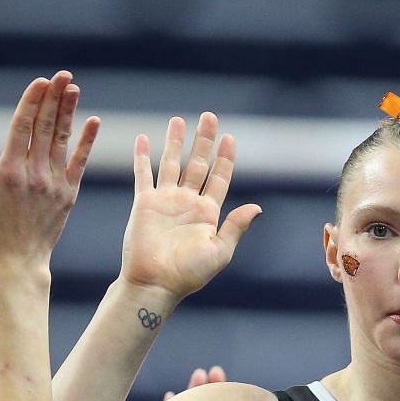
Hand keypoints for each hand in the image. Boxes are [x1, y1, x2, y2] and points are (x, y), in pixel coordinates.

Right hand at [0, 72, 100, 269]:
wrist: (18, 263)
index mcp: (8, 172)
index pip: (22, 128)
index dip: (32, 101)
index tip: (41, 81)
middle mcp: (34, 175)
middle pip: (45, 128)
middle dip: (54, 99)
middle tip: (62, 74)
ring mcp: (54, 185)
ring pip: (62, 140)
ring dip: (68, 112)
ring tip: (74, 88)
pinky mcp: (69, 195)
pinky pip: (79, 163)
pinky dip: (87, 142)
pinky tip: (94, 121)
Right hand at [120, 114, 261, 302]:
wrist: (156, 283)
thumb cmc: (189, 273)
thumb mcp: (220, 250)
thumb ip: (236, 226)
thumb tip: (257, 207)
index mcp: (208, 213)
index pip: (219, 178)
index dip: (225, 158)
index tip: (230, 138)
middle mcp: (187, 202)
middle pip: (198, 163)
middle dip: (204, 140)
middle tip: (209, 117)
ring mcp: (165, 201)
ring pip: (171, 163)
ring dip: (175, 142)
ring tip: (178, 120)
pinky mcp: (144, 203)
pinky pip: (143, 174)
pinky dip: (142, 156)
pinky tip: (143, 138)